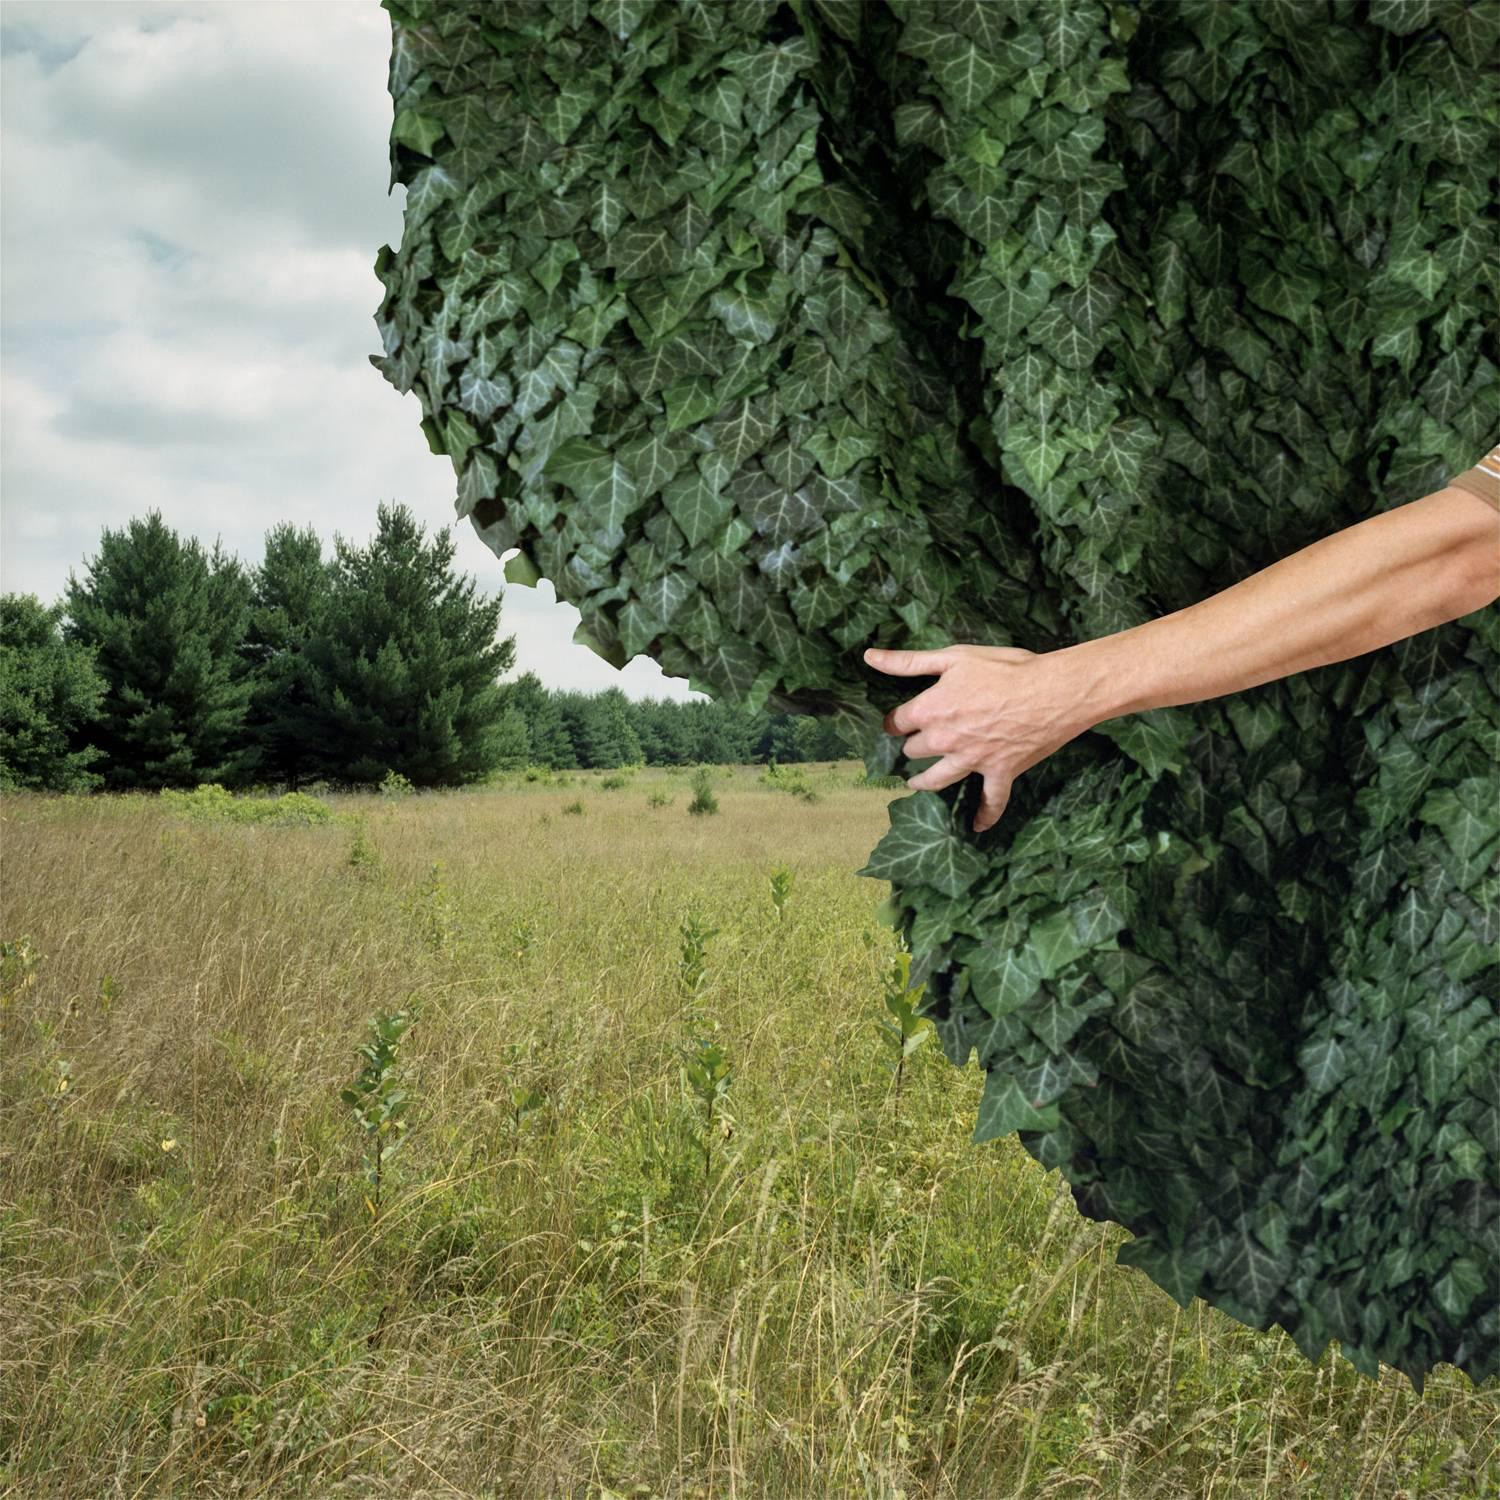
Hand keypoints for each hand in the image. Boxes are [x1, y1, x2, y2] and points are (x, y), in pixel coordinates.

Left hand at [863, 642, 1097, 833]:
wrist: (1055, 691)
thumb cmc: (1005, 668)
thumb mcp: (954, 657)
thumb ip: (908, 661)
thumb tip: (870, 658)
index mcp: (930, 711)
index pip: (897, 722)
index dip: (895, 721)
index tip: (896, 722)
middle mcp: (945, 741)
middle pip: (914, 751)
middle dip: (912, 747)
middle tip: (912, 746)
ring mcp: (972, 761)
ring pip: (937, 779)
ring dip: (923, 783)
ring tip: (914, 784)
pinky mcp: (1000, 773)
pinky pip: (991, 802)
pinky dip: (985, 815)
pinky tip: (976, 827)